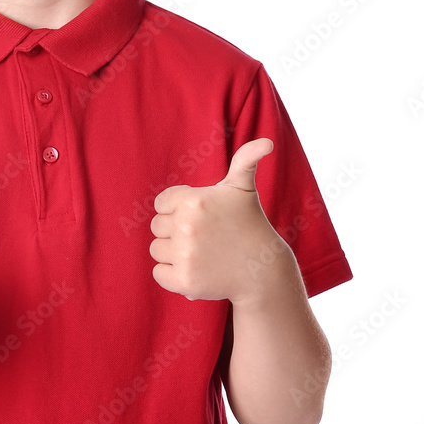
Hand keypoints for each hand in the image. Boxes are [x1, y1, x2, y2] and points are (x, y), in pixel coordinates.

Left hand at [149, 138, 291, 301]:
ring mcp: (185, 255)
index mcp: (192, 200)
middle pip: (157, 227)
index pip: (160, 204)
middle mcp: (186, 227)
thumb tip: (267, 142)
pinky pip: (159, 274)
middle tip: (202, 236)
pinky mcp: (185, 281)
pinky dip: (172, 275)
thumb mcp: (243, 188)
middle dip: (174, 231)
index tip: (199, 217)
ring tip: (200, 252)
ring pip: (156, 250)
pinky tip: (195, 269)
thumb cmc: (248, 223)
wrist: (262, 269)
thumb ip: (246, 159)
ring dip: (172, 253)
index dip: (177, 210)